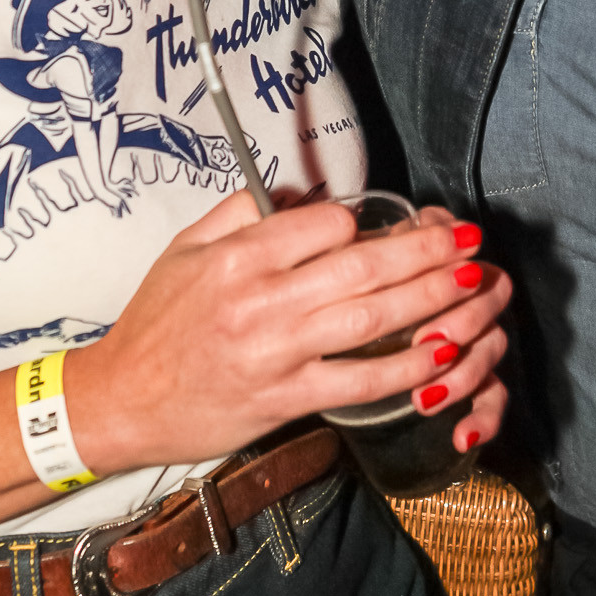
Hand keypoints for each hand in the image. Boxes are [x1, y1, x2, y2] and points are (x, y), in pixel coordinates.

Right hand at [67, 191, 508, 473]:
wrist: (122, 402)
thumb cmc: (155, 323)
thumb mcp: (183, 249)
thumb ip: (239, 213)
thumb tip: (296, 193)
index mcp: (236, 260)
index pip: (319, 226)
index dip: (360, 221)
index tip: (384, 223)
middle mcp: (260, 303)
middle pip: (360, 268)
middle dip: (425, 250)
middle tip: (468, 237)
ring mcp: (278, 355)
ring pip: (370, 319)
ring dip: (430, 298)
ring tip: (473, 281)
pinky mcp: (288, 400)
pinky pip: (360, 381)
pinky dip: (405, 367)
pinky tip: (442, 351)